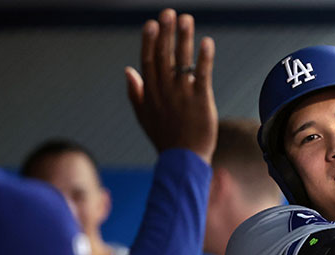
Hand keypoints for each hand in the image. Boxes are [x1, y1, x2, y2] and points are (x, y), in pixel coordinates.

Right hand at [125, 8, 216, 162]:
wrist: (184, 160)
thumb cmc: (165, 138)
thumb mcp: (144, 116)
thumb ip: (136, 92)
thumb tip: (128, 69)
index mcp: (151, 93)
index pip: (148, 61)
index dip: (149, 41)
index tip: (151, 23)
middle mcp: (165, 91)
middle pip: (164, 56)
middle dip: (166, 33)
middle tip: (169, 13)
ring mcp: (183, 95)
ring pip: (181, 61)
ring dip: (183, 38)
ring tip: (186, 19)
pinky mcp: (201, 101)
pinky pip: (202, 75)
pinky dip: (204, 58)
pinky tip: (206, 42)